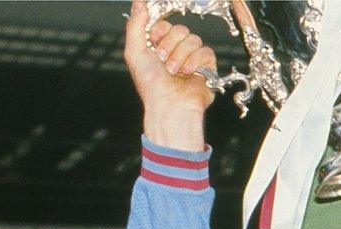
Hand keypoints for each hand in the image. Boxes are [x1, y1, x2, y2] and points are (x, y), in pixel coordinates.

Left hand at [124, 0, 215, 150]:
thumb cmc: (150, 85)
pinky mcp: (206, 66)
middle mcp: (175, 51)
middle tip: (162, 61)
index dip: (159, 29)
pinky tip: (188, 74)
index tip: (153, 40)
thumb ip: (135, 26)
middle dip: (169, 45)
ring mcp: (191, 58)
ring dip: (180, 56)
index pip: (164, 24)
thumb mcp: (134, 53)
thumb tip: (138, 3)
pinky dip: (195, 62)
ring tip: (174, 72)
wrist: (169, 105)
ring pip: (193, 39)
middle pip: (180, 29)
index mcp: (158, 47)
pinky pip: (206, 51)